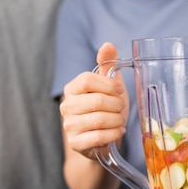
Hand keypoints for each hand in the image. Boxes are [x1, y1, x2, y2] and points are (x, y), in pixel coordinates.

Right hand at [59, 42, 129, 159]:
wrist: (101, 141)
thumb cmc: (106, 109)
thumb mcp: (109, 86)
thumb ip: (108, 65)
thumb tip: (108, 45)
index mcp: (72, 88)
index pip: (88, 80)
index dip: (109, 85)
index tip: (119, 91)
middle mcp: (66, 106)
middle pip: (97, 101)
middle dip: (117, 105)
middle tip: (121, 109)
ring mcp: (69, 126)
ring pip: (100, 119)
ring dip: (117, 120)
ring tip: (119, 121)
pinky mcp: (76, 143)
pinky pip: (100, 137)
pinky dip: (114, 133)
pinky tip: (117, 131)